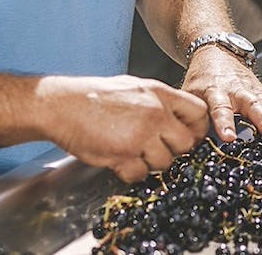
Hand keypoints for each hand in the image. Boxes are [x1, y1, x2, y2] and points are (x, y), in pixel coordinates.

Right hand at [34, 74, 208, 182]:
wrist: (63, 105)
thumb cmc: (95, 96)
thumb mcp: (134, 87)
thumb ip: (159, 102)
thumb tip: (178, 118)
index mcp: (159, 94)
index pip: (199, 113)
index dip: (197, 129)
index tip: (188, 136)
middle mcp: (155, 114)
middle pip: (186, 143)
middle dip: (174, 150)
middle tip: (156, 148)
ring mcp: (140, 136)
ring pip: (165, 163)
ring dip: (151, 163)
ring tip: (133, 152)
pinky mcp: (123, 155)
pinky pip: (141, 175)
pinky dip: (131, 172)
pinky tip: (120, 159)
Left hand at [182, 46, 261, 144]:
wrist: (217, 51)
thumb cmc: (200, 79)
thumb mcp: (188, 94)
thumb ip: (190, 116)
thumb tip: (185, 143)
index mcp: (216, 91)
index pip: (220, 108)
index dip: (225, 122)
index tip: (230, 138)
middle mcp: (240, 91)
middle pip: (254, 106)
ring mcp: (256, 93)